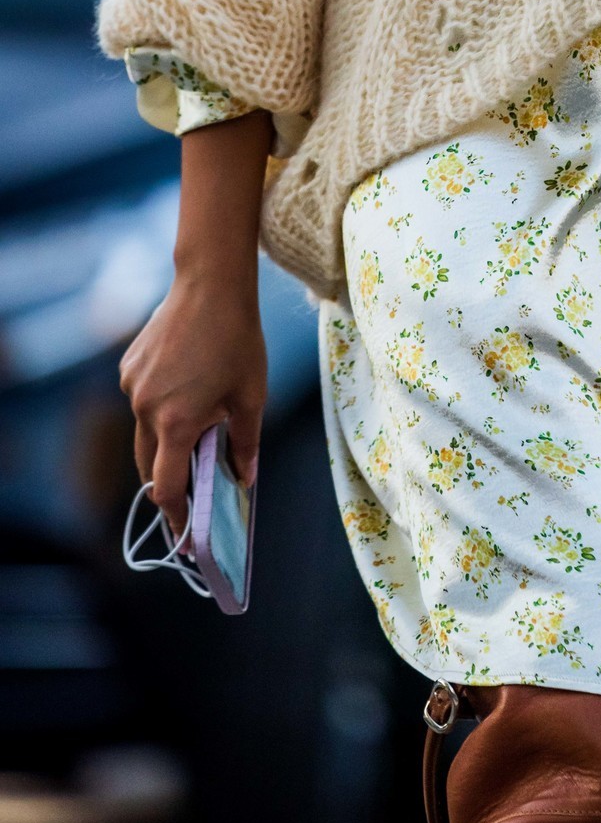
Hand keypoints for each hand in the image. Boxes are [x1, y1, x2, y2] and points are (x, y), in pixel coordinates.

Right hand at [120, 278, 266, 532]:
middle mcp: (144, 408)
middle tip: (190, 496)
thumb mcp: (251, 396)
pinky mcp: (128, 367)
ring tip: (194, 435)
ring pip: (143, 430)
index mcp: (176, 422)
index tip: (184, 536)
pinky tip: (185, 390)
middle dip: (167, 483)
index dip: (176, 515)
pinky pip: (141, 401)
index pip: (167, 486)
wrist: (211, 285)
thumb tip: (244, 481)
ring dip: (163, 441)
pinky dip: (158, 408)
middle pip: (148, 463)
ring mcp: (132, 386)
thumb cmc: (238, 341)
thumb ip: (244, 444)